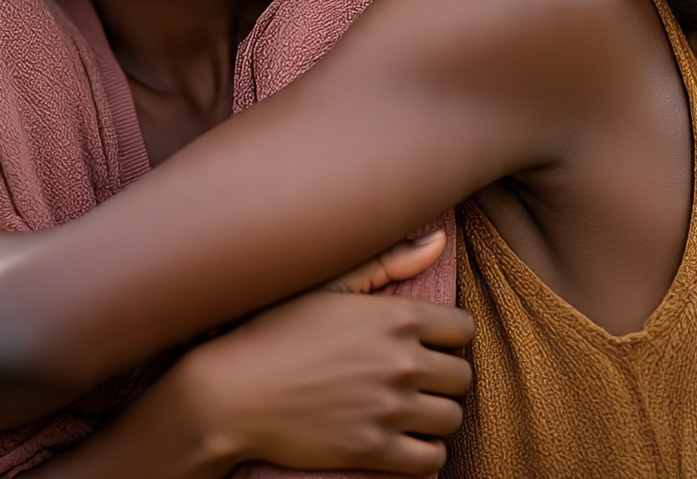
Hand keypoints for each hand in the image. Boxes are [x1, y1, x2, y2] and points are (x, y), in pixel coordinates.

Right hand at [180, 234, 473, 473]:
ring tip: (409, 409)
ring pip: (450, 419)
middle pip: (461, 376)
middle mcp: (400, 361)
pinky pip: (431, 461)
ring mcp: (389, 408)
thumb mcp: (330, 285)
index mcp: (394, 316)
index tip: (428, 343)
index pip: (463, 329)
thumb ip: (388, 261)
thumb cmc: (277, 329)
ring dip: (434, 415)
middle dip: (443, 377)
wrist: (233, 390)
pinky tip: (404, 441)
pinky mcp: (374, 450)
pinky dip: (424, 455)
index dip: (448, 337)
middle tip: (417, 378)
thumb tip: (438, 241)